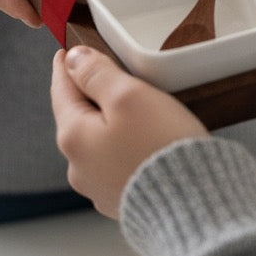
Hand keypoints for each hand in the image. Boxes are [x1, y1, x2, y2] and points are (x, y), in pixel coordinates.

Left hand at [51, 45, 208, 218]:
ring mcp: (99, 189)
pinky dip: (125, 148)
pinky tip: (144, 143)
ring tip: (133, 110)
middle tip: (105, 74)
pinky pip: (118, 164)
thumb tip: (74, 60)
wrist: (193, 204)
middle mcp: (78, 168)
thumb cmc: (161, 145)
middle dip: (90, 96)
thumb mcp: (129, 96)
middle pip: (79, 119)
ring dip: (109, 124)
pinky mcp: (123, 201)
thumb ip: (98, 74)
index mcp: (74, 137)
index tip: (65, 51)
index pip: (62, 91)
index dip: (66, 67)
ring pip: (98, 143)